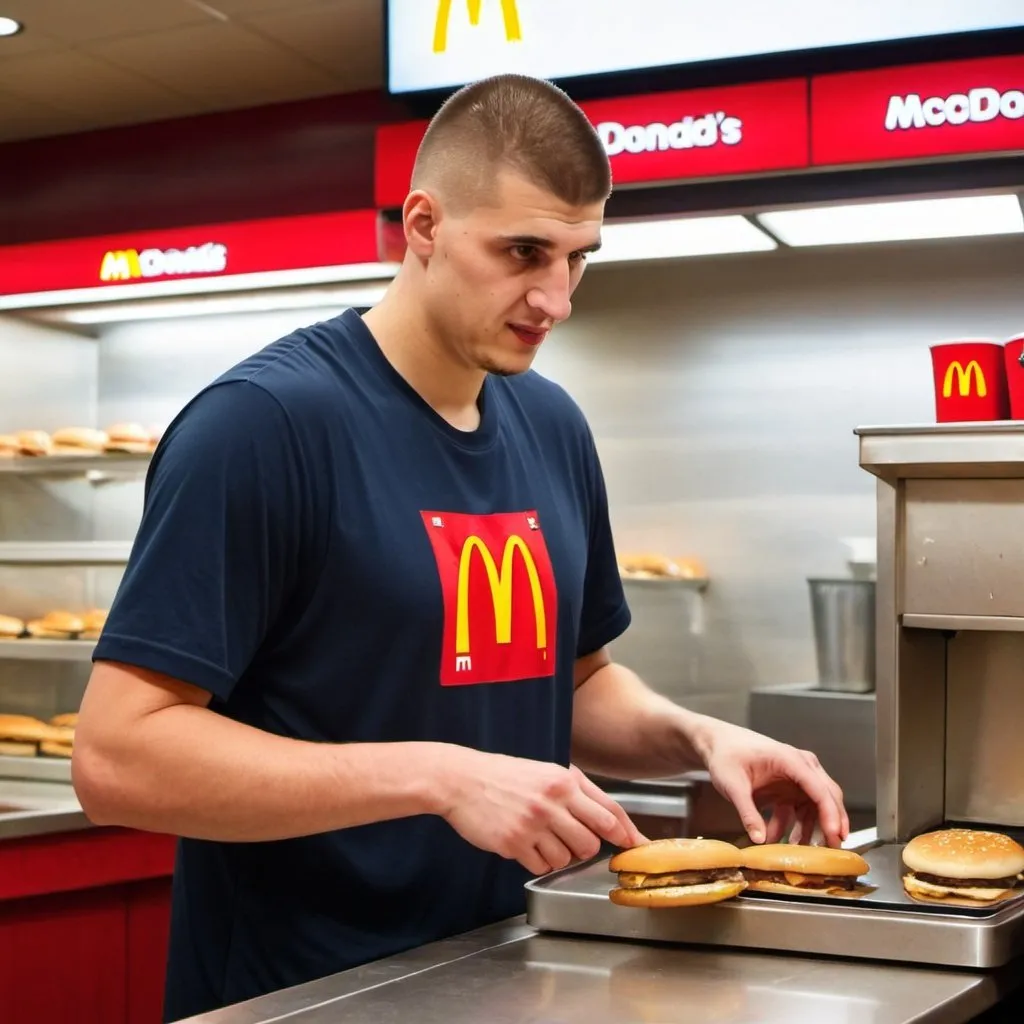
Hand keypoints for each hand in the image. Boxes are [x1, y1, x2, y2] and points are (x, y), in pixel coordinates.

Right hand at [435, 748, 646, 874]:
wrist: (462, 779)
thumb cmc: (506, 775)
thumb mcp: (546, 772)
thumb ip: (577, 793)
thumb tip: (610, 821)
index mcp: (564, 780)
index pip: (609, 811)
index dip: (628, 833)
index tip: (639, 847)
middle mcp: (553, 800)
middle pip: (593, 842)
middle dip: (587, 848)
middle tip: (569, 840)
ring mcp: (534, 822)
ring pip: (568, 858)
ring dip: (559, 855)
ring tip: (540, 838)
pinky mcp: (515, 842)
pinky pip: (543, 866)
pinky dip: (538, 861)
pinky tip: (525, 844)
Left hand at [694, 719, 848, 847]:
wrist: (717, 743)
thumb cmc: (726, 755)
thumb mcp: (732, 784)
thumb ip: (747, 812)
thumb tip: (760, 840)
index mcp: (790, 759)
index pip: (819, 788)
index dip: (830, 813)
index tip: (834, 835)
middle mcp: (800, 767)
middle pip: (826, 797)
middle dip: (832, 824)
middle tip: (833, 849)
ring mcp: (796, 778)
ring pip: (815, 807)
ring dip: (810, 830)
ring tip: (803, 853)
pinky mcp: (789, 788)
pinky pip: (798, 811)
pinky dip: (793, 827)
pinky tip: (778, 840)